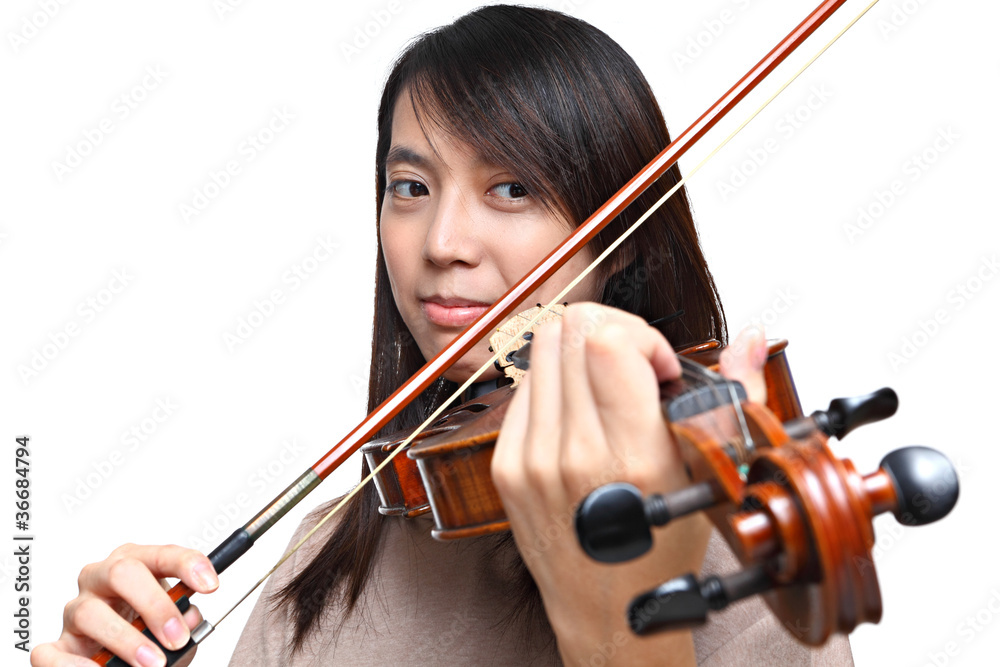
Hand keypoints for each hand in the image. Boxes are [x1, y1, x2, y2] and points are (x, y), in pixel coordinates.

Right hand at [31, 544, 217, 666]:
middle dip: (154, 604)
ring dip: (126, 640)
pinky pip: (51, 653)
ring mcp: (76, 611)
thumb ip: (186, 621)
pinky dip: (74, 666)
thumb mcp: (172, 625)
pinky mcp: (56, 646)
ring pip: (90, 612)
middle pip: (122, 572)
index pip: (162, 554)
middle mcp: (101, 580)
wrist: (115, 659)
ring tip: (153, 662)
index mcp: (135, 566)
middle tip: (177, 636)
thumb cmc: (147, 633)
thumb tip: (190, 619)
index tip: (210, 584)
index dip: (187, 565)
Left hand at [492, 304, 767, 665]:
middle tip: (635, 366)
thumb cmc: (662, 552)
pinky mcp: (505, 466)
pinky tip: (582, 412)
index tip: (660, 365)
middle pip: (569, 329)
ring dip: (581, 352)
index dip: (641, 334)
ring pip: (541, 349)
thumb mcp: (712, 477)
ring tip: (609, 387)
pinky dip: (555, 383)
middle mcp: (572, 455)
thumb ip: (736, 395)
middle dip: (612, 331)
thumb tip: (748, 337)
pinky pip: (523, 388)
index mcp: (632, 457)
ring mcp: (530, 460)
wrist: (607, 614)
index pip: (605, 341)